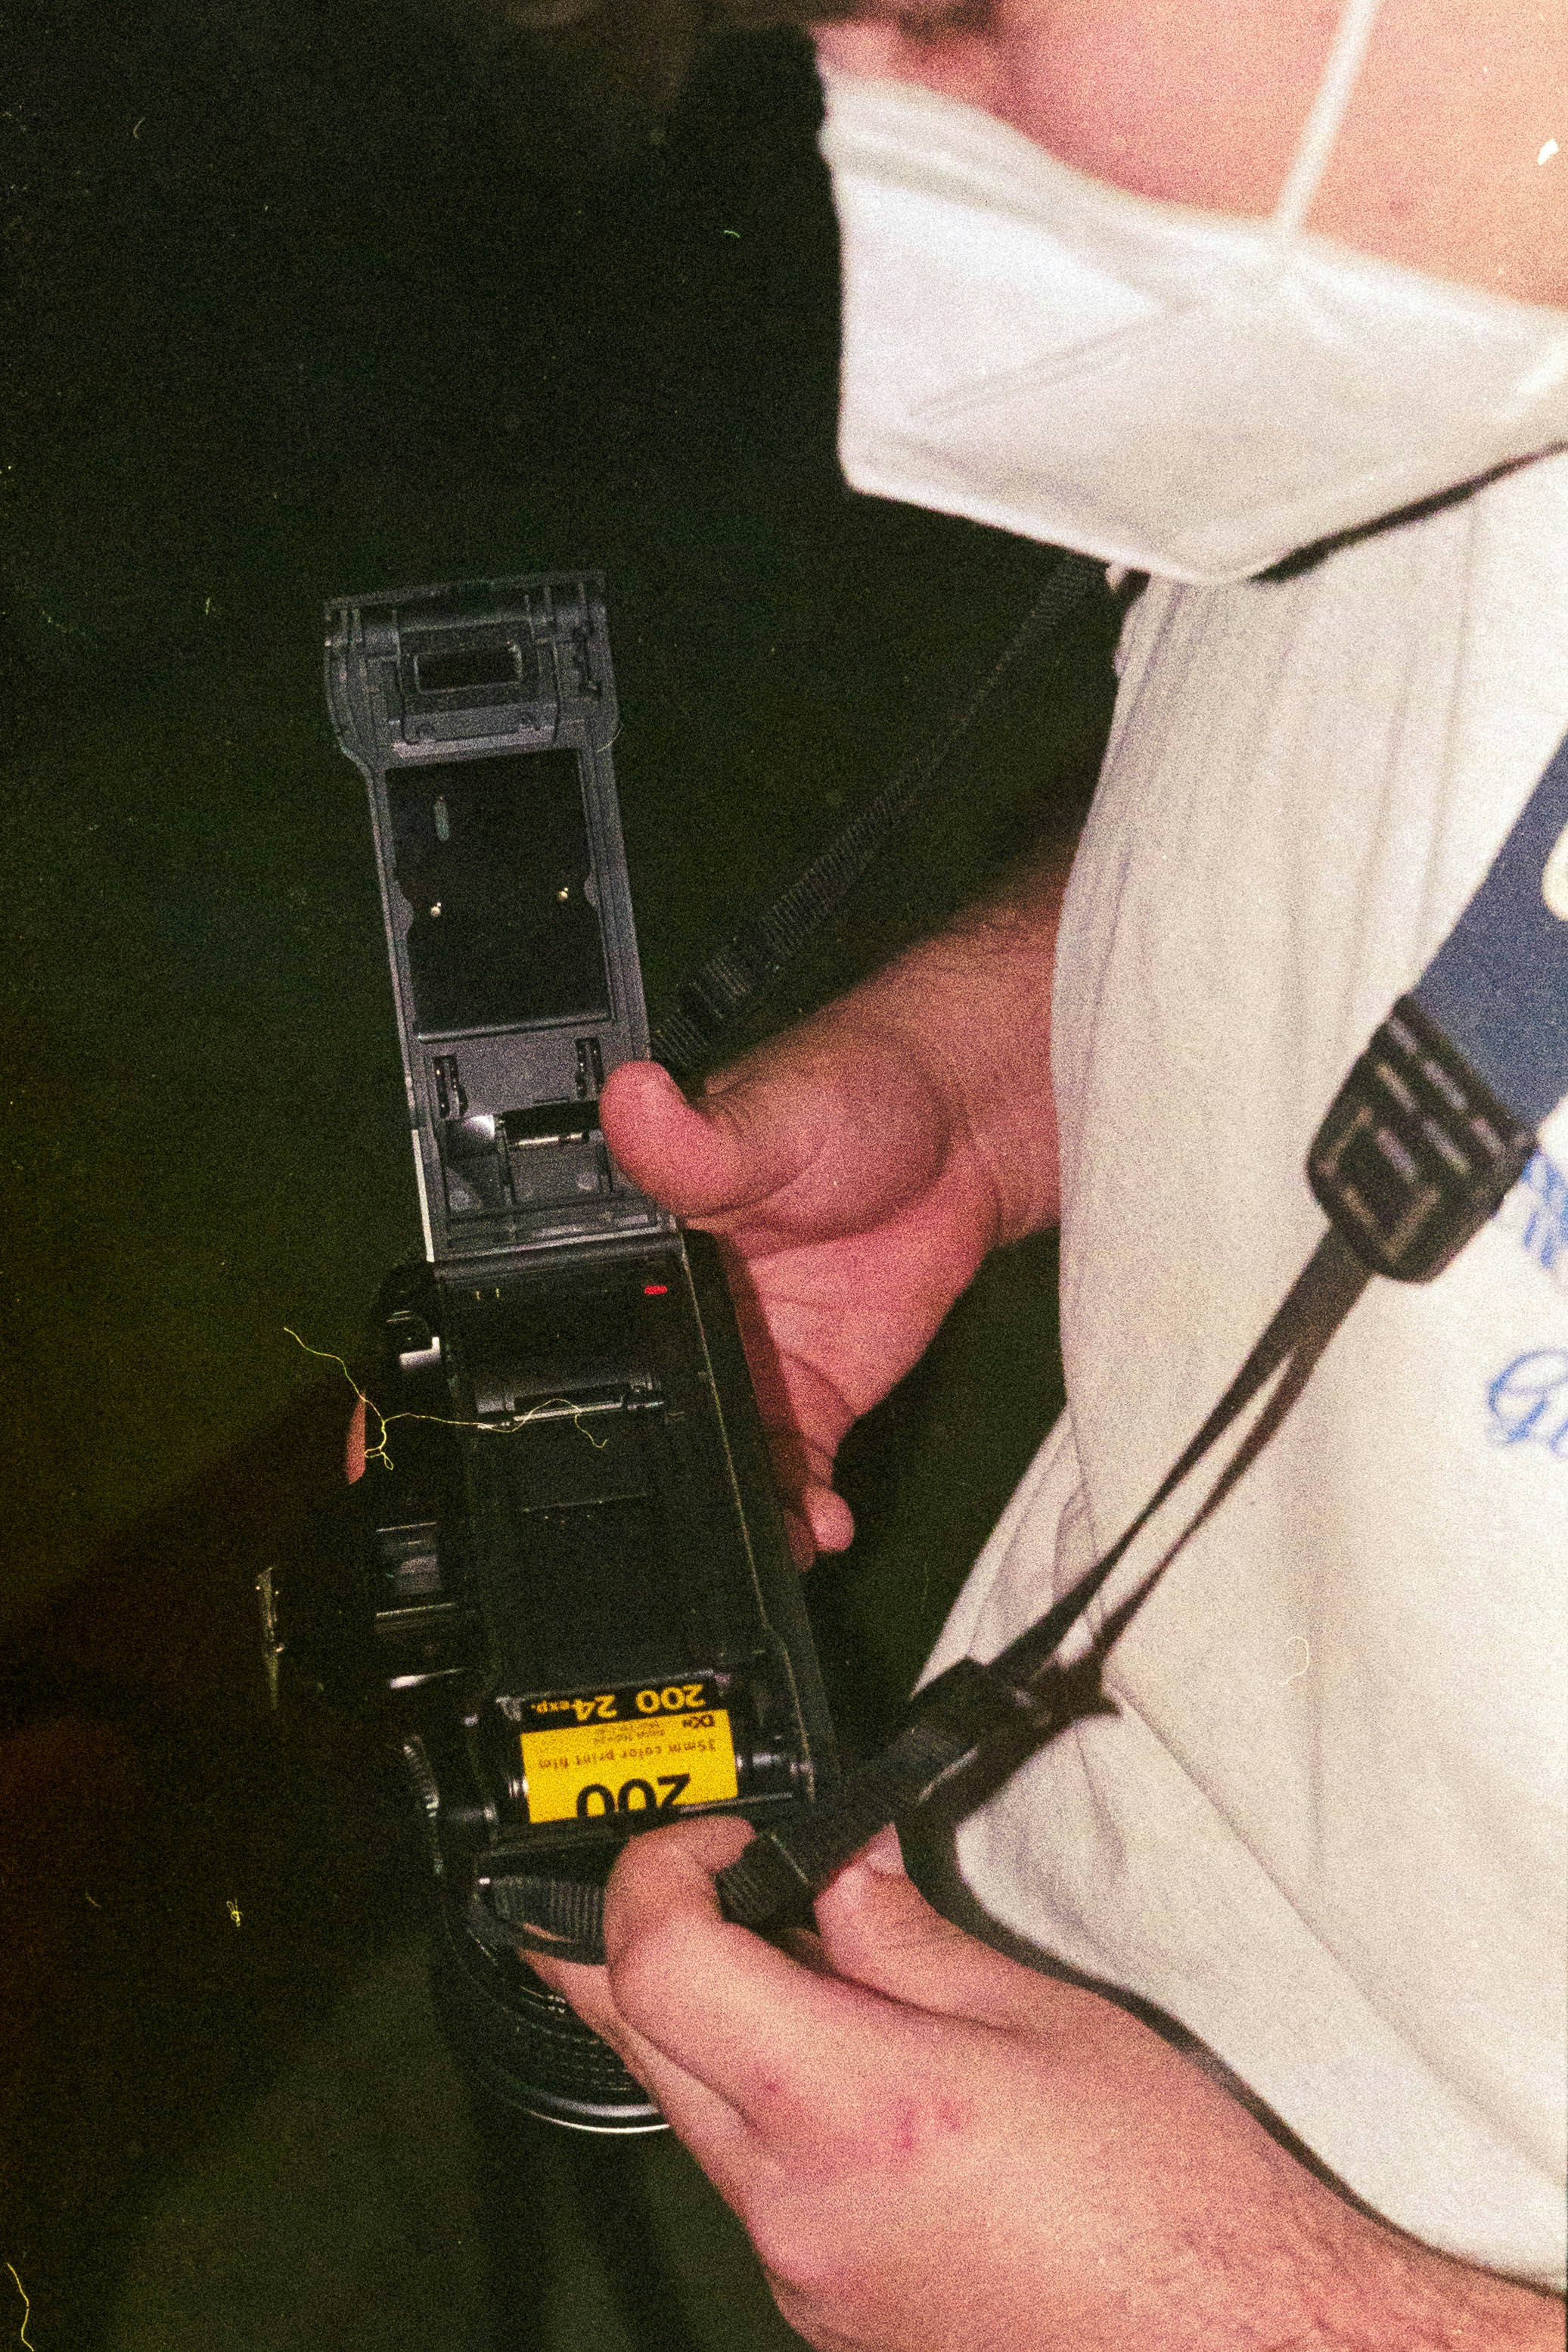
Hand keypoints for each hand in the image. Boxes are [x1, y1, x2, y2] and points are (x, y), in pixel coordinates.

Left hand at [533, 1819, 1561, 2351]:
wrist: (1237, 2346)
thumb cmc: (1171, 2199)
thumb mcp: (1043, 2017)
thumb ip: (905, 1935)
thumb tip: (837, 1867)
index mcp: (848, 2108)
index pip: (659, 1966)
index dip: (658, 1872)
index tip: (713, 1839)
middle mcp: (794, 2207)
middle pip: (641, 2041)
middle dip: (638, 1940)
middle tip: (687, 1875)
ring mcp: (802, 2273)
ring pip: (694, 2116)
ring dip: (712, 2026)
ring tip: (811, 1965)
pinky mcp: (828, 2313)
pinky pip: (756, 2187)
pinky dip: (773, 2110)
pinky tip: (858, 2075)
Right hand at [600, 872, 1068, 1557]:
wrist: (968, 1129)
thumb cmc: (850, 1090)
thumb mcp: (766, 1112)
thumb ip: (697, 1139)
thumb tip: (631, 1100)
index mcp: (632, 1243)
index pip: (571, 1324)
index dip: (557, 1383)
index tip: (551, 1435)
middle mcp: (673, 1314)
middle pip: (636, 1411)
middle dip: (644, 1468)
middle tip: (660, 1517)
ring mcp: (742, 1363)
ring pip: (711, 1457)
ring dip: (728, 1506)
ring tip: (756, 1537)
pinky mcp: (810, 1397)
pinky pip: (789, 1474)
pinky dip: (797, 1513)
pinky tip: (813, 1529)